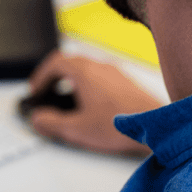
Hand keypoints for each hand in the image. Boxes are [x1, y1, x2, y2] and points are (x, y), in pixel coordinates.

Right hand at [24, 51, 162, 155]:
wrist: (156, 125)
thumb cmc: (120, 124)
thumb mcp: (76, 128)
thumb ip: (51, 123)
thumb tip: (38, 119)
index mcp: (83, 71)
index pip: (54, 63)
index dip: (40, 77)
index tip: (35, 90)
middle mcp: (99, 66)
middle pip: (69, 63)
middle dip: (54, 78)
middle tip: (47, 93)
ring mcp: (114, 72)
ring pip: (86, 69)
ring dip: (72, 82)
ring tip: (68, 102)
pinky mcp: (126, 82)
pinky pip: (100, 77)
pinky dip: (88, 86)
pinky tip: (92, 107)